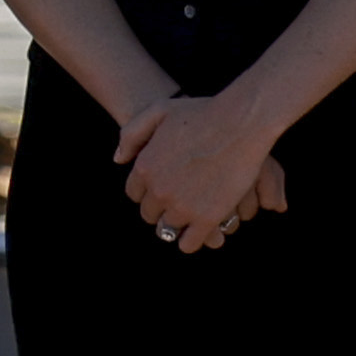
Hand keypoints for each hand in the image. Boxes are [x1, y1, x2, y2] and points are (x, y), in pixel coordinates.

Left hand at [113, 90, 287, 254]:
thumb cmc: (200, 114)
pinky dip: (190, 241)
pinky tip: (199, 232)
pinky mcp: (206, 219)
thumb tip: (118, 160)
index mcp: (144, 167)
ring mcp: (181, 206)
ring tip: (189, 218)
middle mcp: (158, 190)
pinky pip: (189, 243)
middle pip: (149, 213)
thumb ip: (131, 135)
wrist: (237, 124)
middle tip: (177, 203)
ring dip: (176, 225)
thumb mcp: (156, 112)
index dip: (147, 192)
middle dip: (159, 209)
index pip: (134, 193)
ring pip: (167, 230)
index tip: (161, 189)